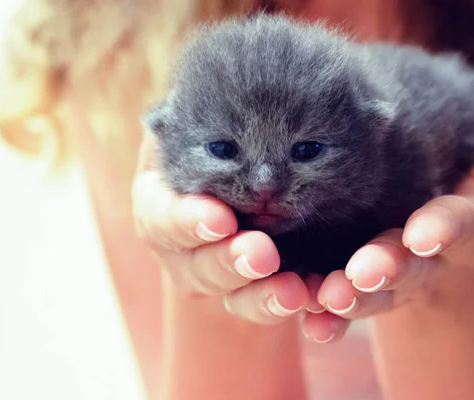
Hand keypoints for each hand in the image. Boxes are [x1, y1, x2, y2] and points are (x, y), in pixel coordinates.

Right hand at [132, 131, 310, 324]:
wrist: (249, 166)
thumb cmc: (220, 135)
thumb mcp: (200, 123)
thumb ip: (191, 126)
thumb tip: (163, 117)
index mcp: (162, 204)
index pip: (162, 218)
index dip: (186, 222)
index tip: (219, 219)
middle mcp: (184, 249)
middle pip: (198, 268)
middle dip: (229, 262)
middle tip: (262, 254)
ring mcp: (216, 276)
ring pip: (233, 298)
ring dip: (261, 296)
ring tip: (292, 290)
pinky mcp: (251, 292)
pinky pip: (266, 307)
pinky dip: (287, 306)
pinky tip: (311, 300)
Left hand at [300, 82, 473, 342]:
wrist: (441, 240)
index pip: (464, 228)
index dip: (446, 229)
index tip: (423, 232)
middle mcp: (431, 262)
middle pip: (411, 269)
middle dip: (388, 269)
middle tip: (364, 272)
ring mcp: (394, 281)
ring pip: (372, 294)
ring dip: (350, 299)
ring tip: (328, 297)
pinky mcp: (360, 288)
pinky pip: (343, 309)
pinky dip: (327, 320)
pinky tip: (310, 324)